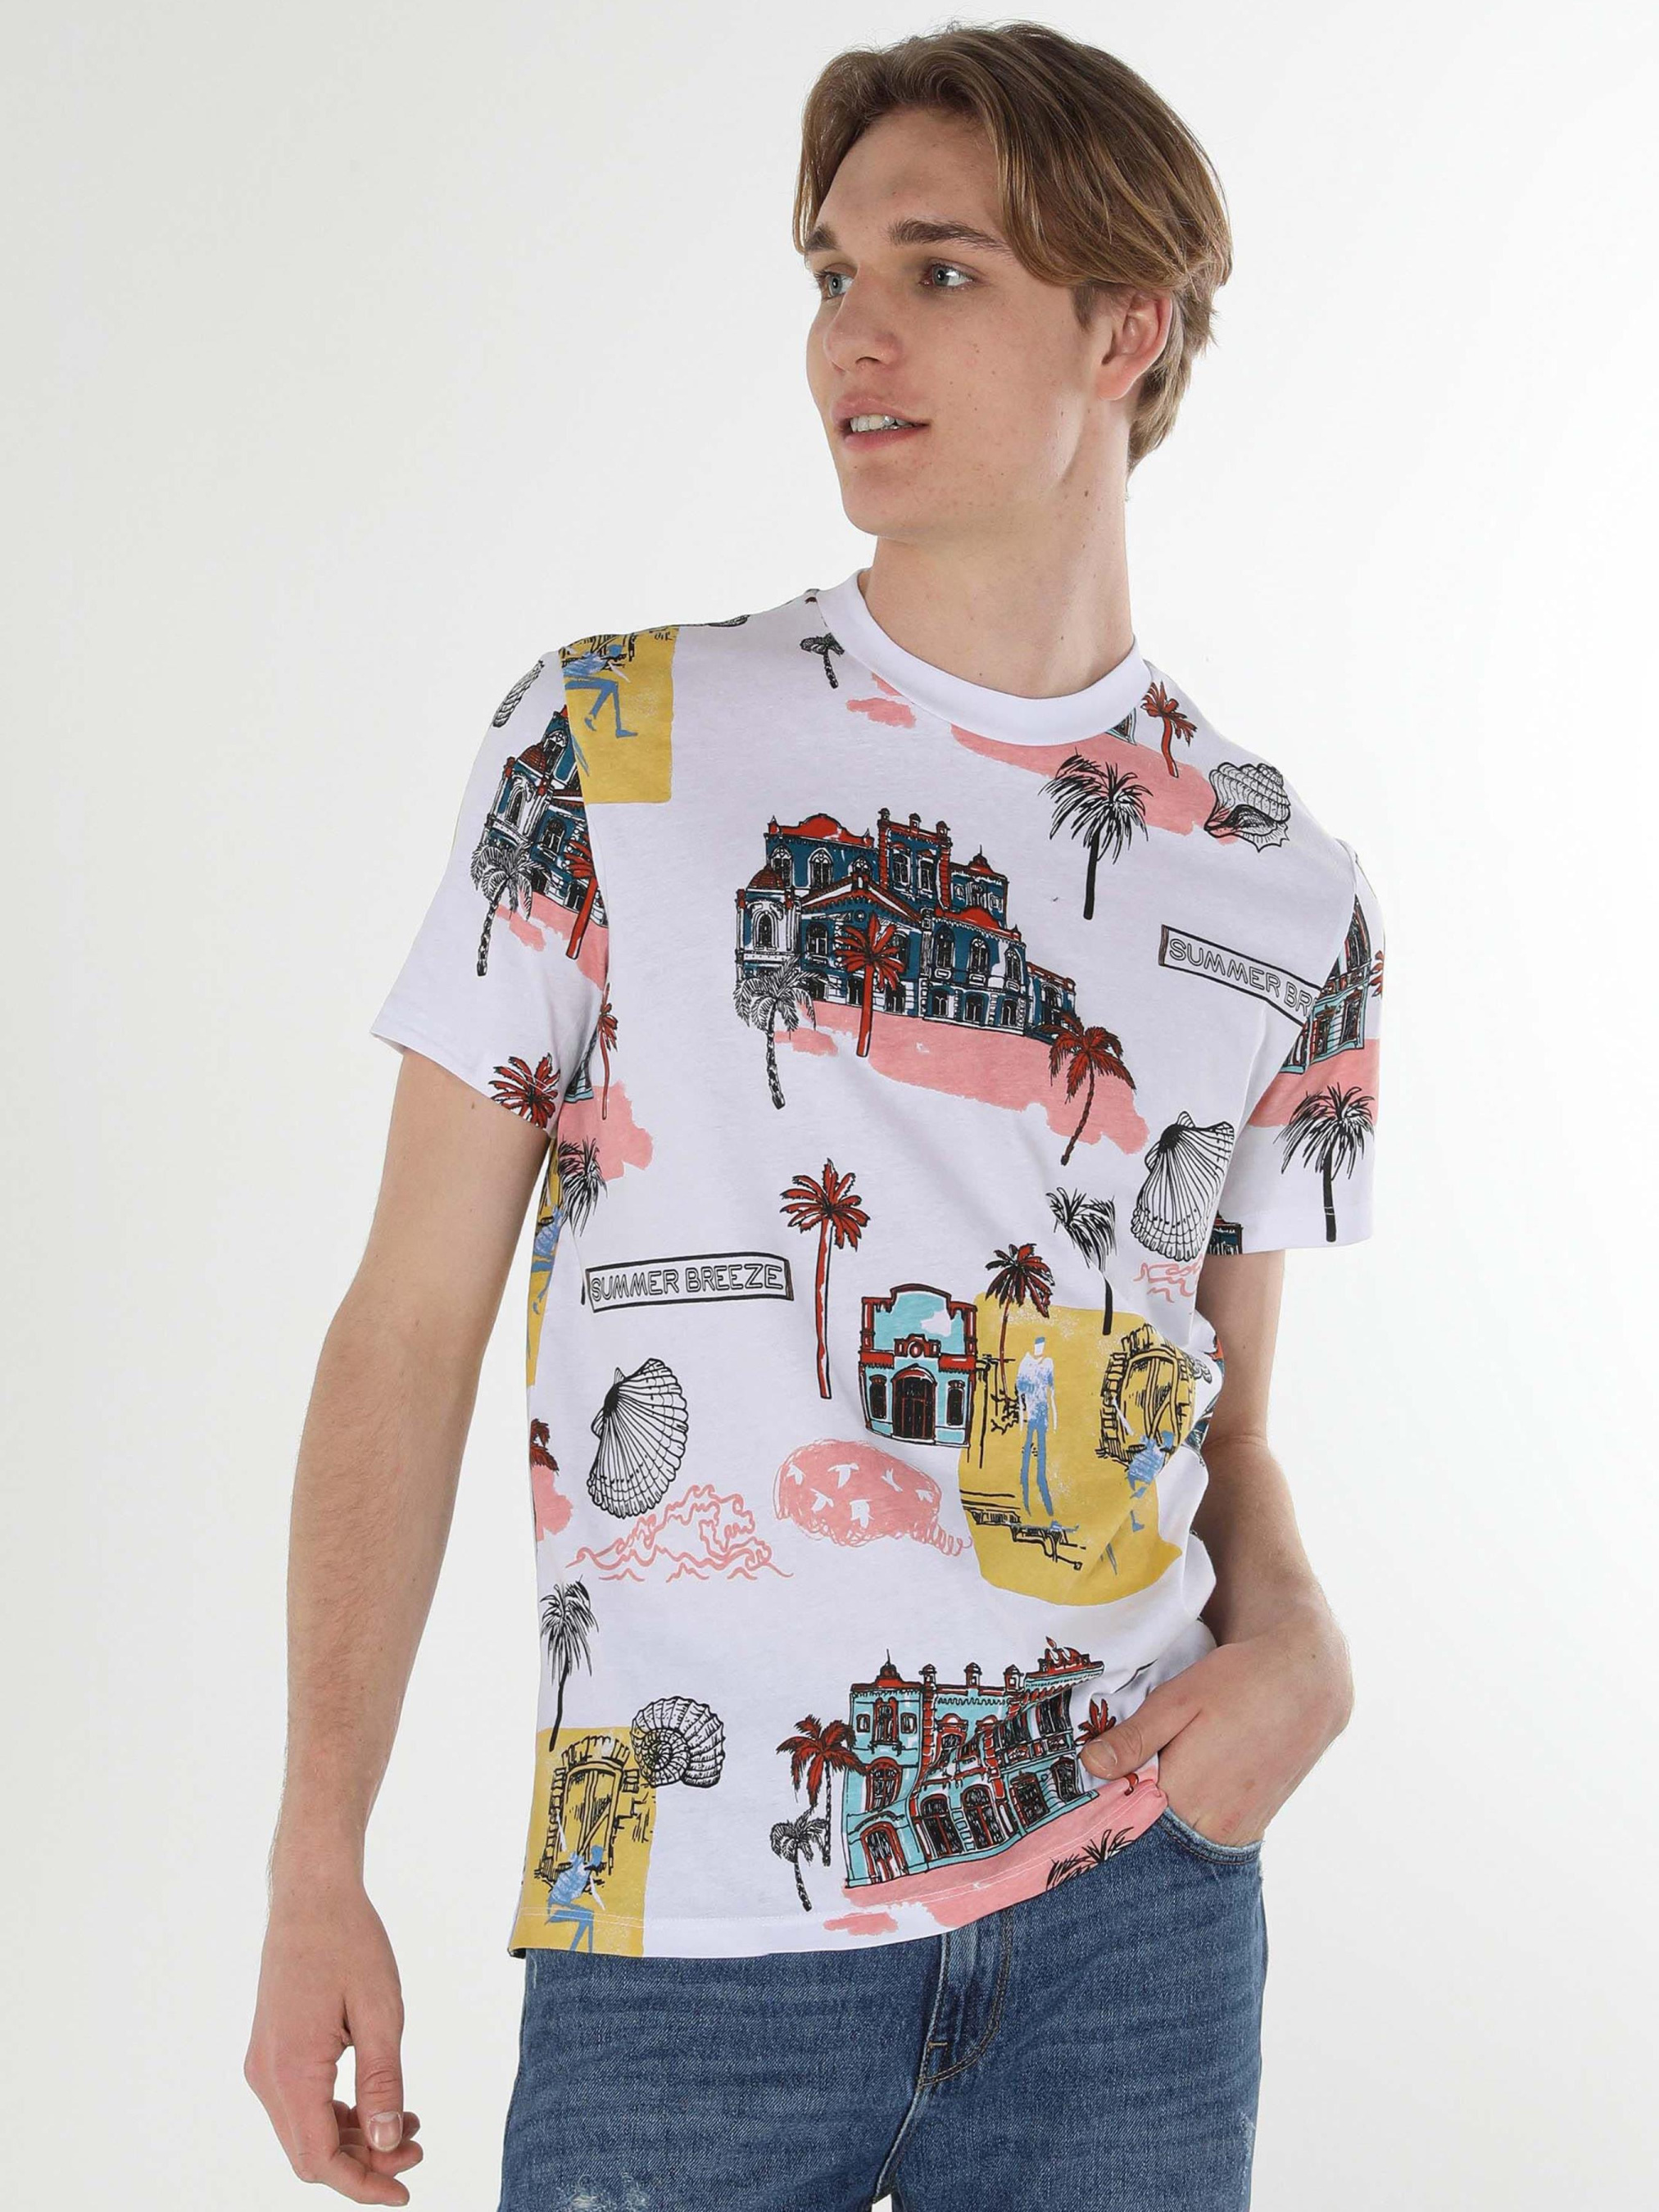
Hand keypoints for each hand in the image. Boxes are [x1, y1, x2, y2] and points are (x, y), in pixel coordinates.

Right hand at [244, 1869, 423, 2203]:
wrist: (310, 1895)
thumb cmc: (348, 1942)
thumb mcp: (381, 2012)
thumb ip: (383, 2083)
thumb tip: (389, 2144)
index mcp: (291, 2071)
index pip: (320, 2159)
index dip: (362, 2185)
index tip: (404, 2192)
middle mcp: (266, 2077)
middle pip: (311, 2152)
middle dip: (365, 2164)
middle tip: (418, 2151)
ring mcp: (265, 2065)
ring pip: (306, 2130)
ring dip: (355, 2139)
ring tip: (409, 2125)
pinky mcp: (272, 2052)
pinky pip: (302, 2103)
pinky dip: (339, 2114)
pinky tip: (380, 2103)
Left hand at [1078, 1603, 1352, 1845]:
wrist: (1309, 1682)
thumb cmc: (1240, 1682)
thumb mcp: (1178, 1699)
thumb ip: (1135, 1737)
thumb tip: (1090, 1765)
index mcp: (1188, 1796)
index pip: (1129, 1826)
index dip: (1103, 1816)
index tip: (1078, 1806)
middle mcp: (1215, 1826)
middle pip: (1154, 1840)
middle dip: (1127, 1822)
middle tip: (1103, 1796)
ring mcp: (1239, 1832)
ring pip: (1181, 1842)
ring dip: (1157, 1825)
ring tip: (1135, 1792)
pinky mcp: (1253, 1826)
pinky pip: (1207, 1838)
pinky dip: (1185, 1824)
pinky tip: (1172, 1797)